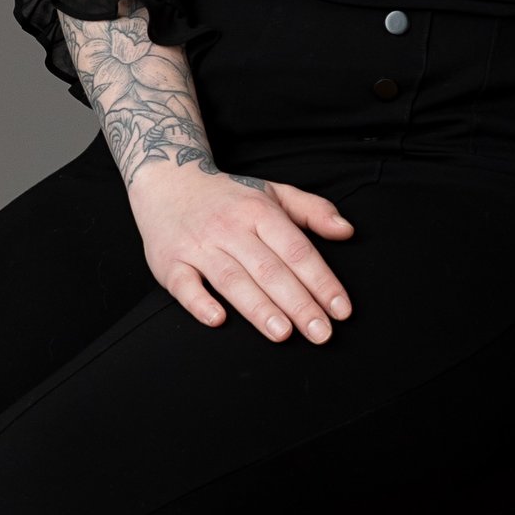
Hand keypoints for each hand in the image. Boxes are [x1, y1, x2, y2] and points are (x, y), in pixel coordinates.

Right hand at [129, 167, 355, 342]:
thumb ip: (313, 210)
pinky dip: (199, 302)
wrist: (167, 180)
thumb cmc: (229, 196)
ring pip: (232, 279)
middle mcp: (230, 228)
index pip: (297, 250)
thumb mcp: (273, 192)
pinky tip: (218, 320)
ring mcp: (198, 246)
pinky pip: (184, 285)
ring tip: (283, 333)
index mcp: (259, 212)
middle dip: (298, 304)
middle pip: (269, 269)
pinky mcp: (170, 262)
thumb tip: (347, 231)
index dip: (322, 281)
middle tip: (321, 334)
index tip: (341, 310)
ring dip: (258, 307)